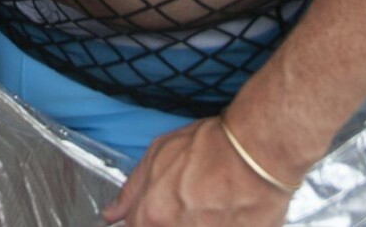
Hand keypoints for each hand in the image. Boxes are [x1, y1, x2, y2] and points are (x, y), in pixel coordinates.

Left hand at [102, 118, 294, 226]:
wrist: (255, 151)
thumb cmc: (208, 147)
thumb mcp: (158, 154)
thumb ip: (132, 190)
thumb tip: (110, 215)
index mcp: (152, 214)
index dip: (147, 221)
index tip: (160, 215)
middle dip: (174, 220)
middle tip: (192, 204)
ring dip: (197, 221)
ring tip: (210, 205)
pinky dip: (218, 222)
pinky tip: (225, 212)